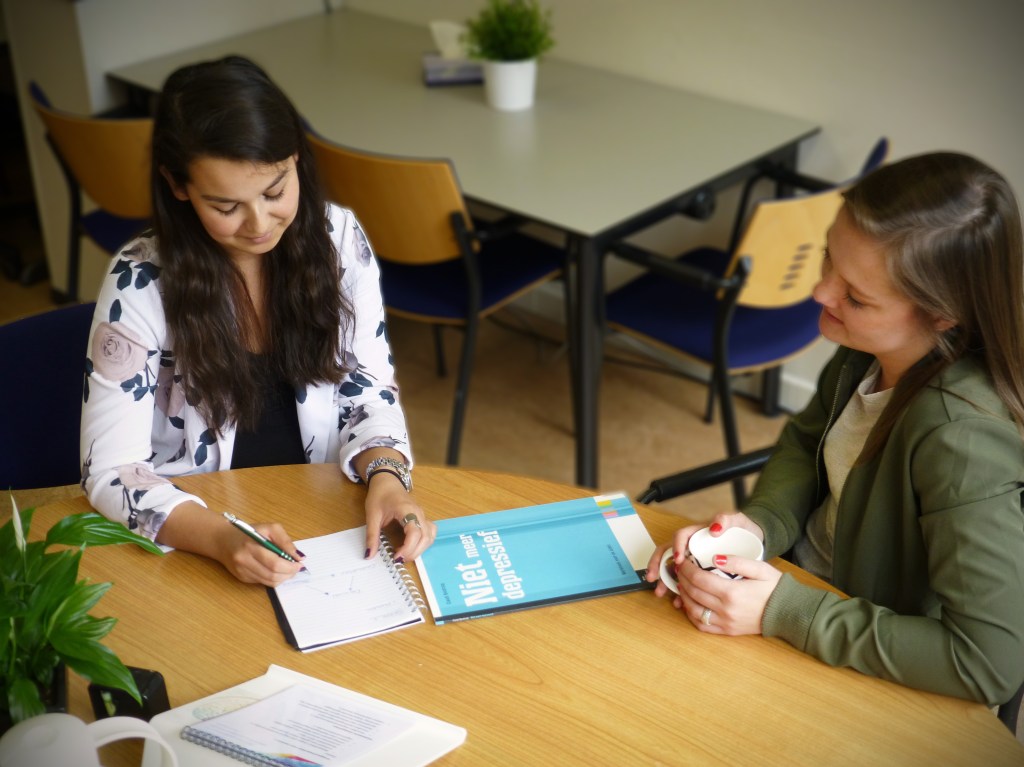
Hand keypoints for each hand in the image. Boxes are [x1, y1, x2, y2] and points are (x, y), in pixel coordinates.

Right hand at [214, 520, 305, 585]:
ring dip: (282, 578)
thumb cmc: (249, 532)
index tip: (299, 563)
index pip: (274, 563)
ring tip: (288, 570)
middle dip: (288, 573)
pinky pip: (262, 582)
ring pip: (268, 582)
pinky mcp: (241, 578)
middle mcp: (244, 561)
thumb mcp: (269, 528)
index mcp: (251, 546)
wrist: (223, 540)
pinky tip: (276, 571)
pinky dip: (273, 578)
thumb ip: (285, 541)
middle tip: (296, 568)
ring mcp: (242, 571)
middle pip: (272, 575)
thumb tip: (298, 556)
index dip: (290, 566)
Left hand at [362, 473, 436, 562]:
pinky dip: (424, 543)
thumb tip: (369, 555)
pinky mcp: (422, 518)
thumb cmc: (380, 495)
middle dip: (414, 552)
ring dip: (420, 549)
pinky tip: (412, 547)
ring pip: (430, 536)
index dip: (408, 548)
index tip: (396, 557)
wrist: (387, 481)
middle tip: (399, 560)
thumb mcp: (372, 515)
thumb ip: (371, 536)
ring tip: (405, 555)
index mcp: (406, 510)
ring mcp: (422, 515)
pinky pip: (429, 533)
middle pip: (425, 537)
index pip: (415, 532)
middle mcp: (418, 513)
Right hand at [645, 512, 761, 592]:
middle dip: (657, 565)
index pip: (680, 537)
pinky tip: (679, 602)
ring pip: (672, 569)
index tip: (678, 560)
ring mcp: (692, 560)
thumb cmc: (742, 529)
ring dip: (664, 580)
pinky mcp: (698, 572)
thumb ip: (725, 519)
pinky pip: (684, 581)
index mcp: (696, 533)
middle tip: (652, 577)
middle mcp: (690, 546)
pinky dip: (679, 591)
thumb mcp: (736, 521)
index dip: (675, 547)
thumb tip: (713, 528)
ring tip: (661, 592)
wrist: (753, 542)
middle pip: (668, 553)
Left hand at [672, 554, 781, 634]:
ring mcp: (725, 622)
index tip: (683, 561)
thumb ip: (736, 561)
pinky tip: (690, 603)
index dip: (687, 569)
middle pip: (693, 593)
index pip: (699, 579)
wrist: (788, 612)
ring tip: (682, 584)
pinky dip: (691, 614)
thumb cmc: (774, 587)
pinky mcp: (727, 631)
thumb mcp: (760, 568)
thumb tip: (714, 557)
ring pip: (694, 610)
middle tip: (679, 570)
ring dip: (683, 596)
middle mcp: (725, 610)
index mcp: (732, 592)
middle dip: (682, 579)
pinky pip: (702, 625)